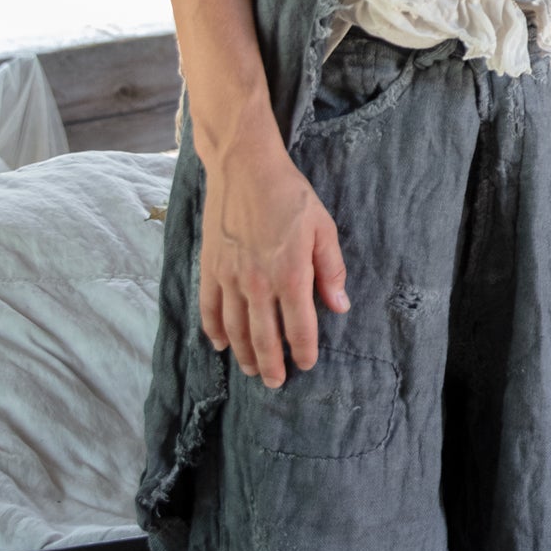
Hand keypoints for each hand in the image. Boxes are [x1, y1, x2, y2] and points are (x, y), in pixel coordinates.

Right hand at [200, 134, 348, 386]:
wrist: (244, 167)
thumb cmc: (289, 195)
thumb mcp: (323, 227)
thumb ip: (331, 270)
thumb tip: (339, 307)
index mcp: (290, 274)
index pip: (300, 327)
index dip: (304, 350)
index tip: (307, 363)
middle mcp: (258, 283)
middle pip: (265, 338)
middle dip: (272, 365)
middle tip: (277, 382)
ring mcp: (230, 278)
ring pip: (236, 330)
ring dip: (244, 355)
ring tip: (252, 371)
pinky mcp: (210, 268)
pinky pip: (210, 309)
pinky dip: (214, 331)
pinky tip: (220, 344)